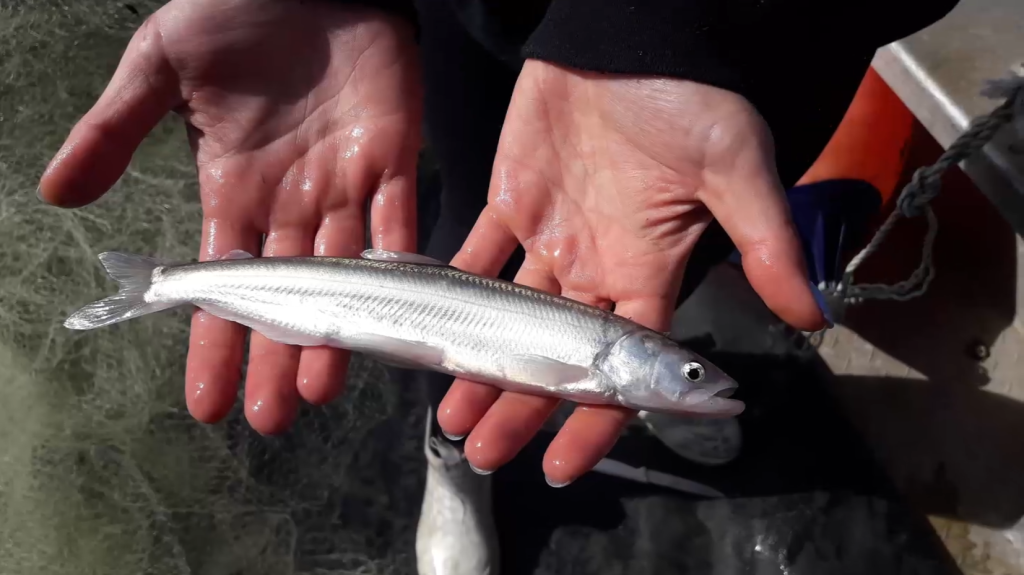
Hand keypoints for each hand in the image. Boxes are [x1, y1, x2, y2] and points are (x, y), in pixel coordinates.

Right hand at [38, 0, 422, 433]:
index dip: (214, 340)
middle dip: (275, 355)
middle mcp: (290, 203)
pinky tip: (397, 314)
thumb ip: (115, 130)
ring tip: (322, 387)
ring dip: (337, 329)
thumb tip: (56, 193)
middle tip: (271, 417)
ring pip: (343, 274)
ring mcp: (343, 186)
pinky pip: (399, 221)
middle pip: (286, 295)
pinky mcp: (393, 159)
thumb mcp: (158, 68)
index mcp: (234, 189)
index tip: (206, 402)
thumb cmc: (233, 14)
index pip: (223, 281)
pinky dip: (401, 265)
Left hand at [439, 60, 825, 485]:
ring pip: (511, 315)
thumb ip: (764, 244)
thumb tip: (817, 316)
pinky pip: (476, 251)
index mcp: (648, 269)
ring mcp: (552, 236)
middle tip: (483, 449)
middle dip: (523, 404)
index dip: (597, 416)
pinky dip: (452, 286)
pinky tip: (431, 328)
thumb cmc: (691, 97)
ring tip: (451, 413)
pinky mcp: (512, 199)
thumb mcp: (736, 169)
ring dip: (481, 363)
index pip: (622, 362)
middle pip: (557, 353)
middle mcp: (597, 265)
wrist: (632, 35)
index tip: (564, 463)